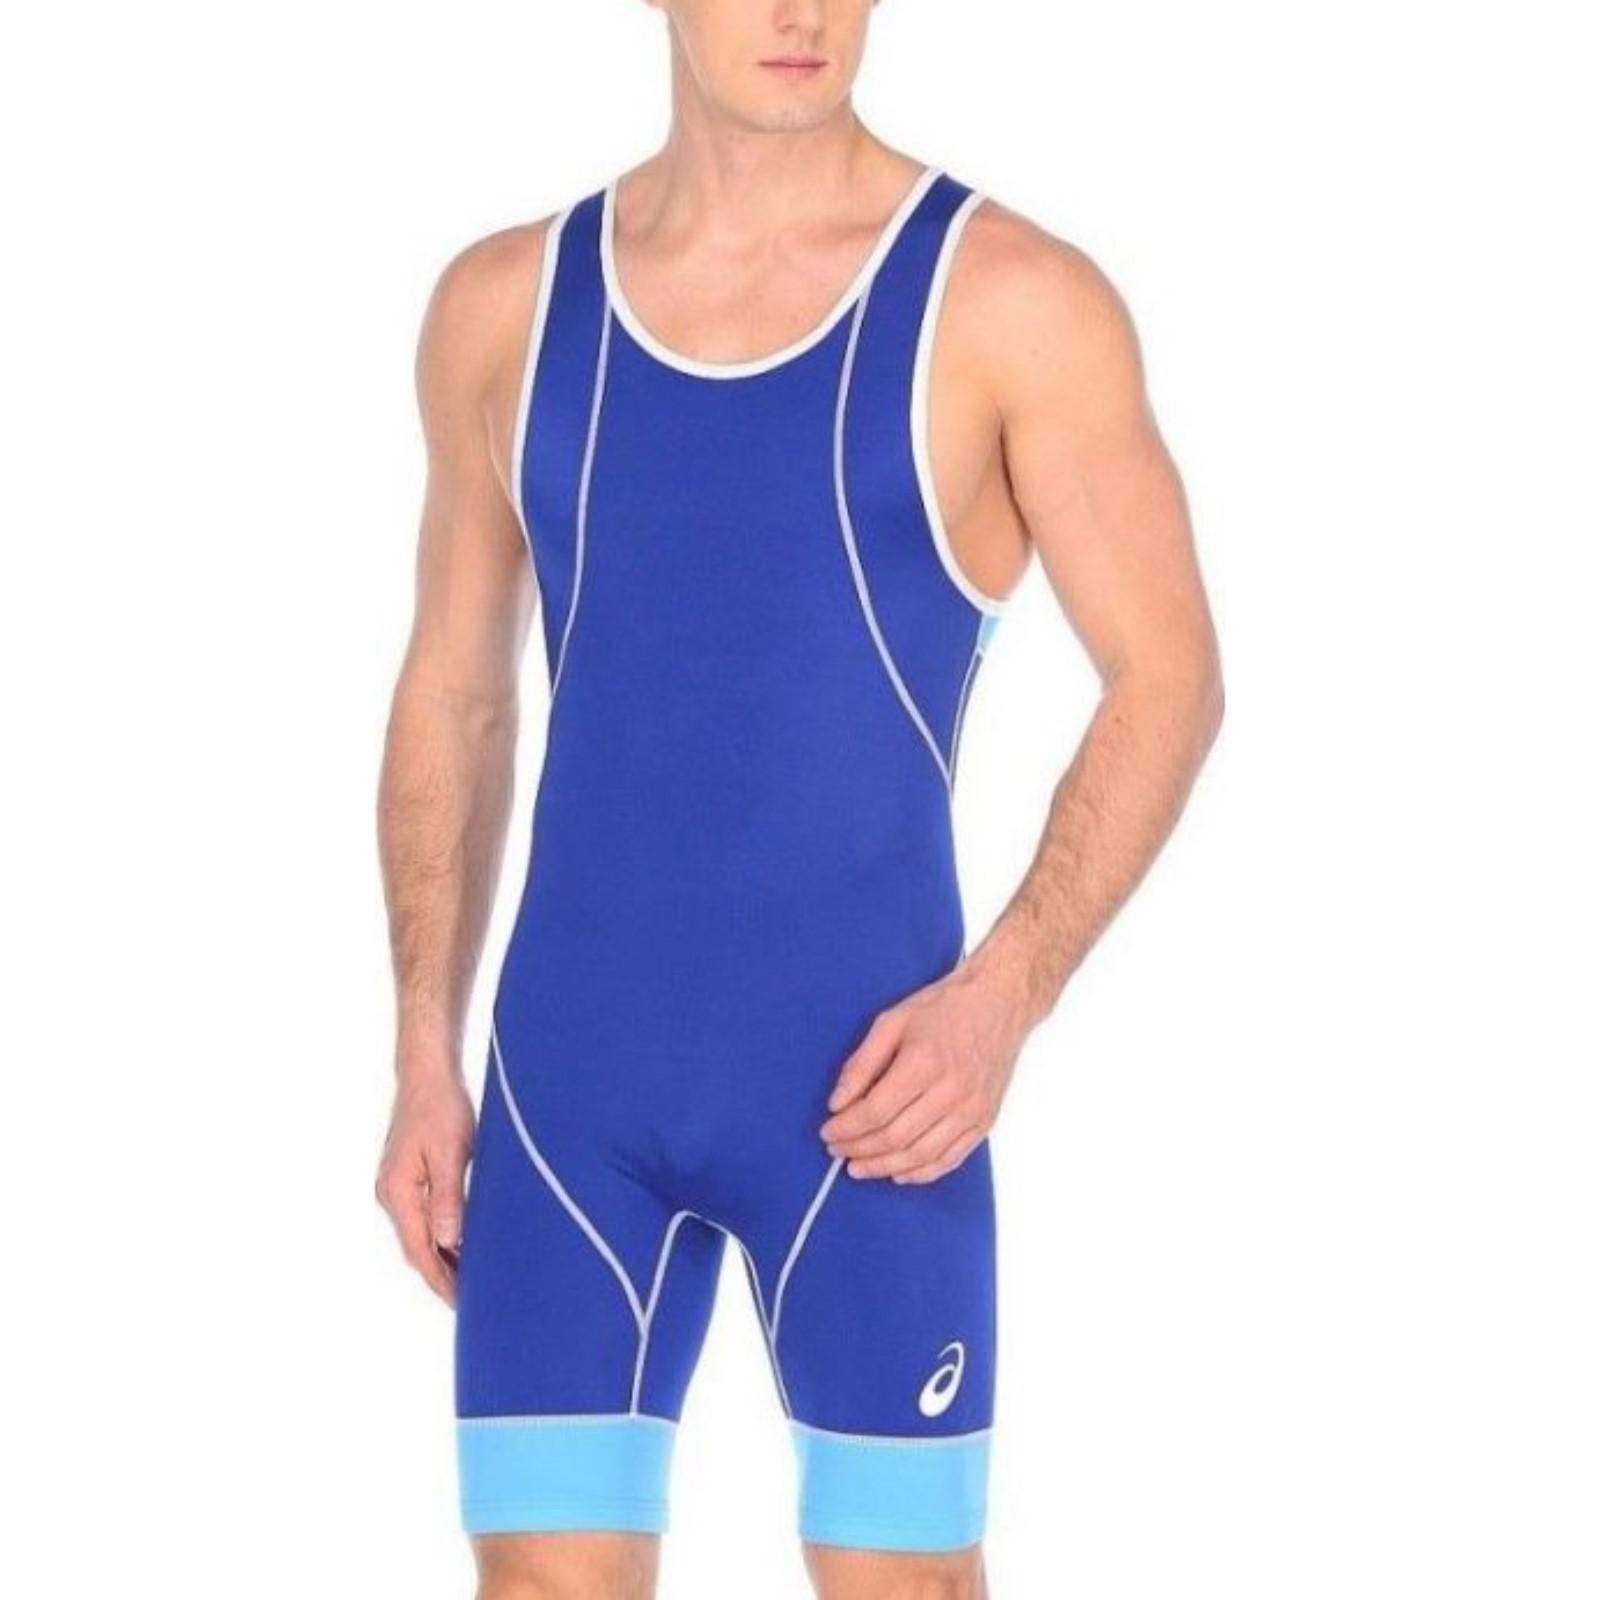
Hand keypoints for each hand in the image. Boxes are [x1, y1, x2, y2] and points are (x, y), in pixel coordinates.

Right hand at [376, 1067, 475, 1303]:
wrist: (427, 1075)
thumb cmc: (441, 1107)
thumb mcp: (450, 1153)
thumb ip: (449, 1198)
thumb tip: (448, 1242)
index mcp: (398, 1193)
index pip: (420, 1251)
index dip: (440, 1280)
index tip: (461, 1303)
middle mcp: (391, 1195)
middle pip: (417, 1248)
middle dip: (441, 1275)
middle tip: (470, 1300)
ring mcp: (397, 1186)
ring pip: (420, 1234)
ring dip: (441, 1257)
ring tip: (469, 1278)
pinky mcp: (407, 1177)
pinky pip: (423, 1217)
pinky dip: (440, 1235)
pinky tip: (460, 1241)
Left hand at [820, 956, 1032, 1183]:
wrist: (999, 1003)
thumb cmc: (944, 1008)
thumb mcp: (892, 1022)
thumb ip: (861, 1064)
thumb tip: (838, 1103)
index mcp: (924, 1062)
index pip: (875, 1111)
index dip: (846, 1129)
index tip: (828, 1132)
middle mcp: (951, 1091)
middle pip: (895, 1138)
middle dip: (859, 1150)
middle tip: (838, 1151)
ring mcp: (971, 1110)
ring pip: (920, 1155)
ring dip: (884, 1167)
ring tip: (860, 1167)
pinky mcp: (985, 1120)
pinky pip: (950, 1159)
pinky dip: (921, 1172)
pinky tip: (898, 1172)